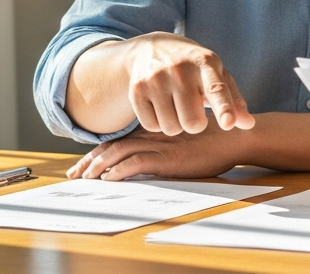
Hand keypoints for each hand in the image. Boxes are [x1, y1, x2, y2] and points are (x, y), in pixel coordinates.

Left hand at [66, 128, 242, 180]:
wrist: (235, 136)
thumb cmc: (213, 140)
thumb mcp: (182, 141)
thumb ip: (164, 145)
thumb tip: (145, 161)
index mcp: (154, 130)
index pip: (118, 141)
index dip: (97, 153)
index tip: (82, 166)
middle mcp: (152, 136)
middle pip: (112, 146)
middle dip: (90, 161)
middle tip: (75, 174)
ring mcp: (160, 146)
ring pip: (119, 153)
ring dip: (99, 166)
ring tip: (86, 178)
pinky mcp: (169, 158)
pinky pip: (137, 163)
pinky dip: (120, 171)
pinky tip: (110, 178)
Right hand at [124, 33, 255, 135]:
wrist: (152, 48)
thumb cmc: (194, 68)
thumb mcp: (217, 74)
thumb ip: (233, 100)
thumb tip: (249, 124)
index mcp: (206, 63)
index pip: (217, 89)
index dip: (224, 108)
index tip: (228, 123)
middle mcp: (180, 70)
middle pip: (192, 122)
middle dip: (195, 124)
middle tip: (193, 110)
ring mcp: (156, 79)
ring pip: (171, 128)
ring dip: (176, 125)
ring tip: (176, 107)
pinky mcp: (136, 89)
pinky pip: (151, 126)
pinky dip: (157, 123)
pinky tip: (160, 106)